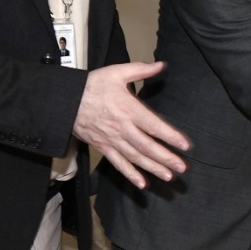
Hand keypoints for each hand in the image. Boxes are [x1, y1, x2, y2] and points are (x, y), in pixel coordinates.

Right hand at [73, 62, 190, 189]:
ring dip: (153, 168)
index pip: (153, 126)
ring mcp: (112, 139)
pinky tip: (143, 183)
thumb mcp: (117, 72)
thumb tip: (161, 65)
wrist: (65, 100)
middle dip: (166, 158)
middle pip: (147, 146)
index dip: (171, 136)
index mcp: (129, 109)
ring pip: (135, 157)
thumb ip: (141, 70)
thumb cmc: (92, 85)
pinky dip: (131, 174)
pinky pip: (118, 163)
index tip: (186, 145)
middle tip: (182, 167)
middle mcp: (122, 127)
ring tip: (169, 176)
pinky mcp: (103, 147)